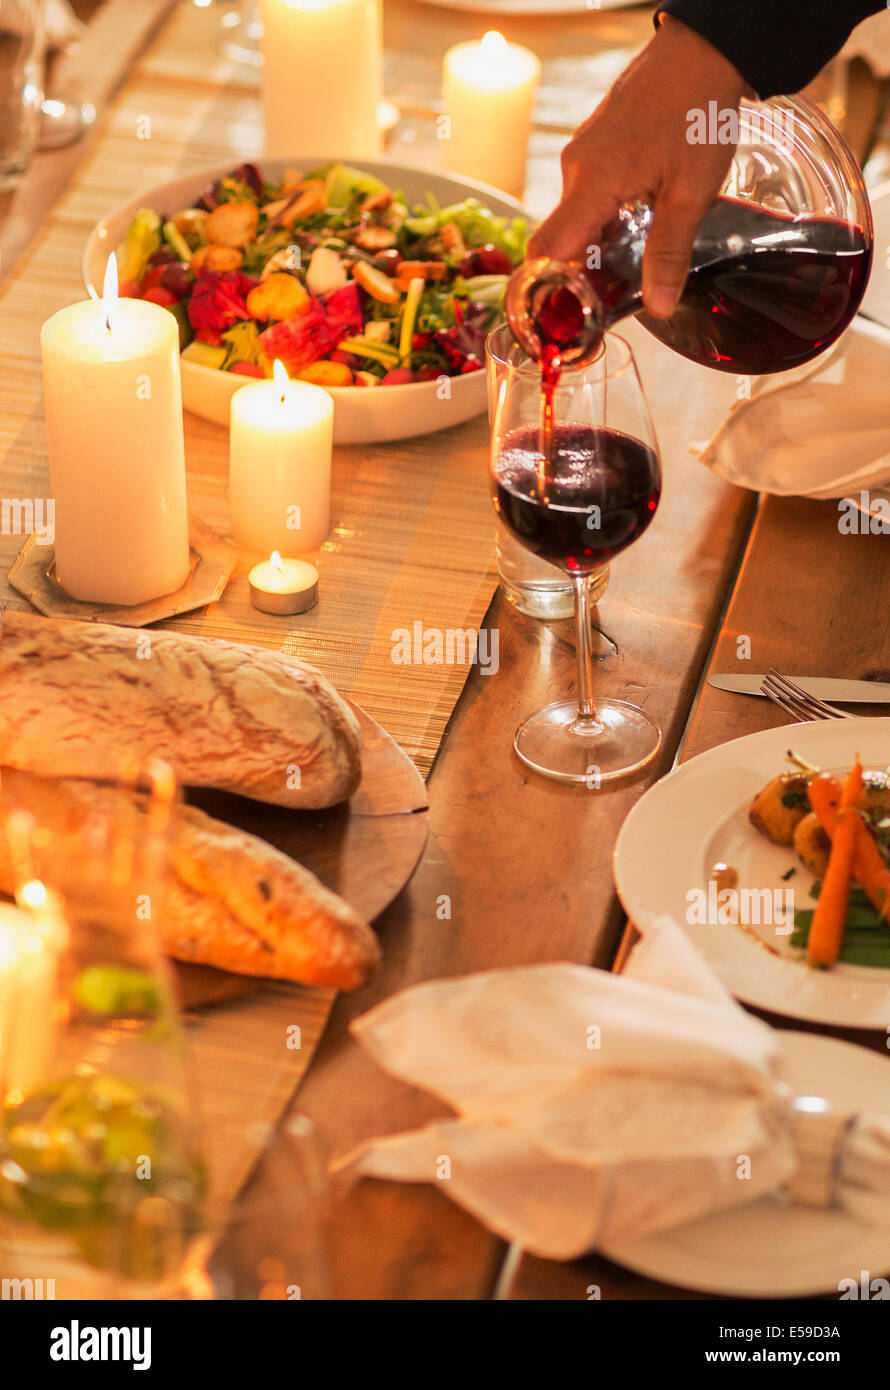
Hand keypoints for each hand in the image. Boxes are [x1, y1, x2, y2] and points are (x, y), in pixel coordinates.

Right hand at [527, 19, 751, 317]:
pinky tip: (639, 221)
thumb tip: (657, 306)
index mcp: (591, 185)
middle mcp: (576, 170)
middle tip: (611, 301)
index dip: (546, 291)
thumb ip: (669, 253)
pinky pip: (589, 194)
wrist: (704, 49)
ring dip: (599, 244)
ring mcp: (583, 155)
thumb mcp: (690, 193)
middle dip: (579, 276)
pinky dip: (605, 218)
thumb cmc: (697, 110)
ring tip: (635, 260)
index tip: (560, 320)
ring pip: (578, 218)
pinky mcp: (596, 145)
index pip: (545, 252)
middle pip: (560, 241)